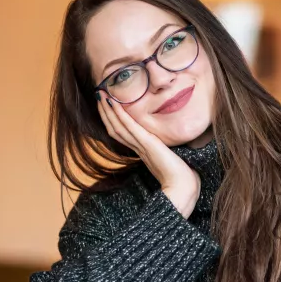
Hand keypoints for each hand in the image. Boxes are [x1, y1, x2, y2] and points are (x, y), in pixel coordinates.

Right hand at [97, 93, 199, 217]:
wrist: (183, 187)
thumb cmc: (181, 175)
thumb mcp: (171, 158)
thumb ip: (165, 150)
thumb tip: (169, 145)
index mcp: (142, 152)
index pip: (122, 133)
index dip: (112, 119)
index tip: (106, 105)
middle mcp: (138, 149)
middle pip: (115, 128)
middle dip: (105, 112)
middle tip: (97, 95)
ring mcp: (141, 146)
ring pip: (118, 127)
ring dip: (108, 110)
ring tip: (101, 94)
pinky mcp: (147, 144)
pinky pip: (130, 127)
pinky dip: (120, 115)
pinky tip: (113, 103)